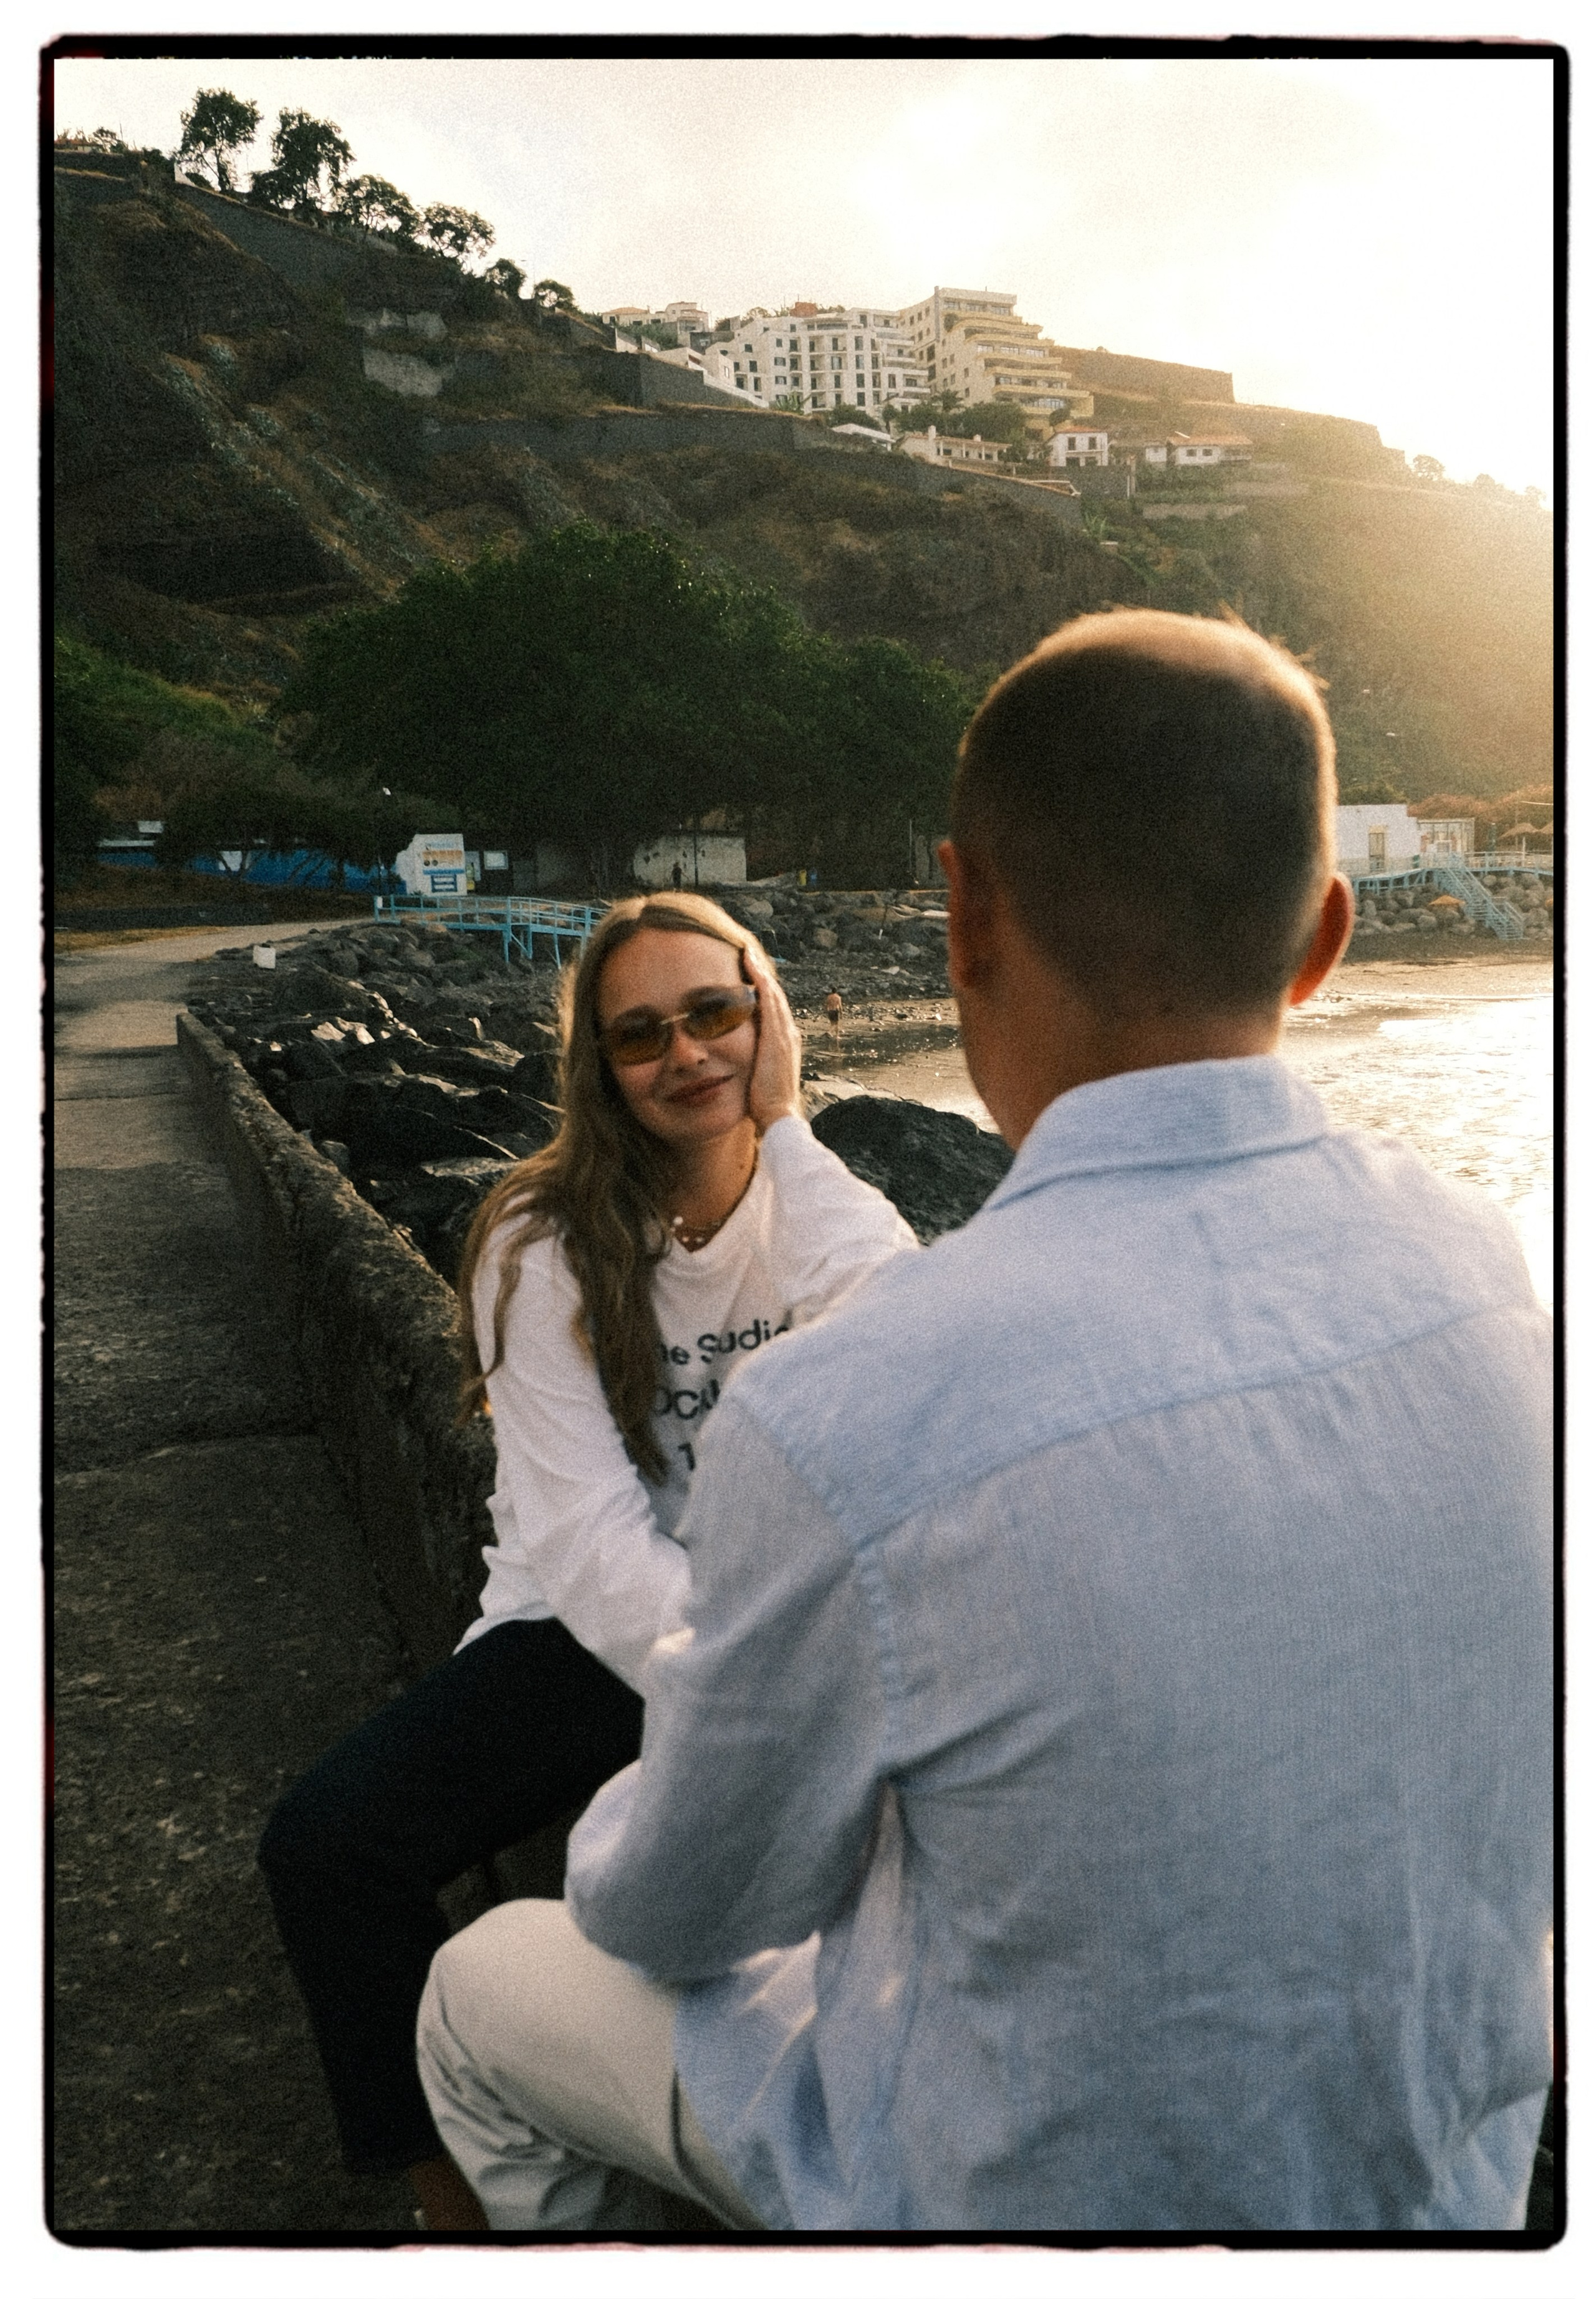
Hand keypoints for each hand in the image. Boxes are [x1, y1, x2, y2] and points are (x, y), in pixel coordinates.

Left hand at [742, 940, 802, 1134]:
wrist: (779, 1117)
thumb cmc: (765, 1105)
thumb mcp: (758, 1080)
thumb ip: (751, 1067)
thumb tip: (737, 1066)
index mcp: (784, 1044)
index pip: (772, 1010)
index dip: (762, 991)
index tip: (748, 976)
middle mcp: (788, 1034)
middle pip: (774, 996)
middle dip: (762, 975)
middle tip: (748, 954)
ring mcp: (784, 1033)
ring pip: (772, 993)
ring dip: (760, 971)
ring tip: (747, 952)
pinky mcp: (777, 1034)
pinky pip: (768, 999)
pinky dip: (760, 980)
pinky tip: (751, 965)